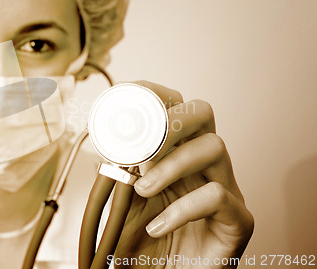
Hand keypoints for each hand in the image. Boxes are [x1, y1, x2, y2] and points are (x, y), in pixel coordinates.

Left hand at [113, 81, 253, 268]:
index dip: (157, 95)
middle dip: (171, 119)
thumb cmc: (147, 245)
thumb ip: (119, 173)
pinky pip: (218, 197)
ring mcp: (225, 190)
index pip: (178, 108)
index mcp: (180, 155)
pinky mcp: (237, 221)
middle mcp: (205, 166)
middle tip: (144, 145)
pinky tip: (158, 225)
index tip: (129, 96)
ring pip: (214, 148)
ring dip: (171, 164)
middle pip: (203, 113)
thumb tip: (104, 144)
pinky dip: (181, 208)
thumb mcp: (125, 203)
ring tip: (142, 189)